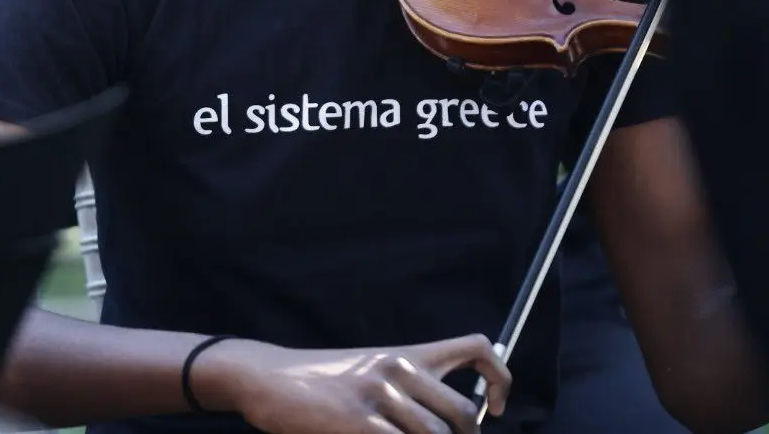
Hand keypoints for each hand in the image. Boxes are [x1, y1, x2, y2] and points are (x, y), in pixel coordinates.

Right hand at [195, 333, 511, 433]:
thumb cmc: (320, 380)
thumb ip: (409, 385)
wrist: (268, 377)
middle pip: (463, 413)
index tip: (496, 407)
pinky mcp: (356, 421)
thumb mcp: (371, 369)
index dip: (500, 378)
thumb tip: (447, 419)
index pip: (477, 348)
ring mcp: (378, 395)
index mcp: (407, 353)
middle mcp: (400, 368)